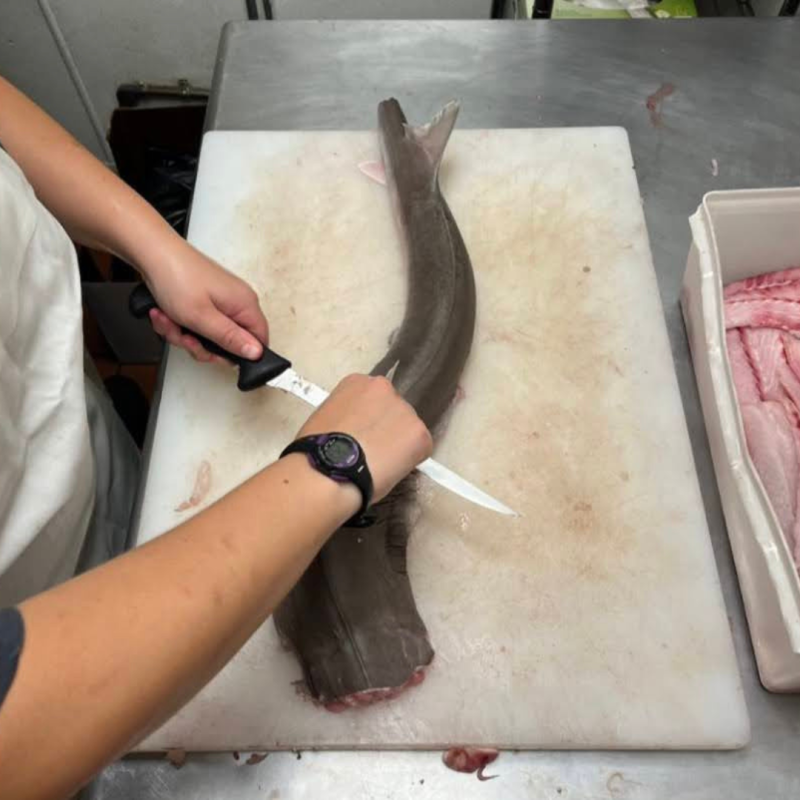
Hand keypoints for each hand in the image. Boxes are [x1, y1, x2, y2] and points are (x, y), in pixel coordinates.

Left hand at [145, 245, 268, 362]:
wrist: (151, 252)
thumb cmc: (176, 278)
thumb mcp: (202, 318)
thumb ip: (231, 339)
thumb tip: (257, 353)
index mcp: (245, 304)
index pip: (259, 341)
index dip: (240, 354)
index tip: (216, 354)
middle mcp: (237, 301)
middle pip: (230, 342)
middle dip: (202, 346)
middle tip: (185, 337)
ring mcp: (221, 300)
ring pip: (209, 335)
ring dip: (185, 335)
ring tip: (169, 321)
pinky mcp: (206, 298)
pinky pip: (198, 323)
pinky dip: (180, 324)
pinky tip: (165, 314)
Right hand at [296, 375, 432, 502]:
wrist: (328, 468)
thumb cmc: (316, 448)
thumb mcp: (324, 417)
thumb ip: (345, 415)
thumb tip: (351, 432)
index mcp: (358, 383)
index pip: (371, 400)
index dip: (366, 421)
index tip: (359, 436)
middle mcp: (385, 388)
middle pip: (392, 411)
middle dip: (385, 429)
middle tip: (371, 452)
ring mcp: (405, 410)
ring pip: (407, 430)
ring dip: (398, 444)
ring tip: (379, 465)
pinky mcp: (420, 434)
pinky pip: (419, 449)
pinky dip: (409, 461)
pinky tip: (389, 470)